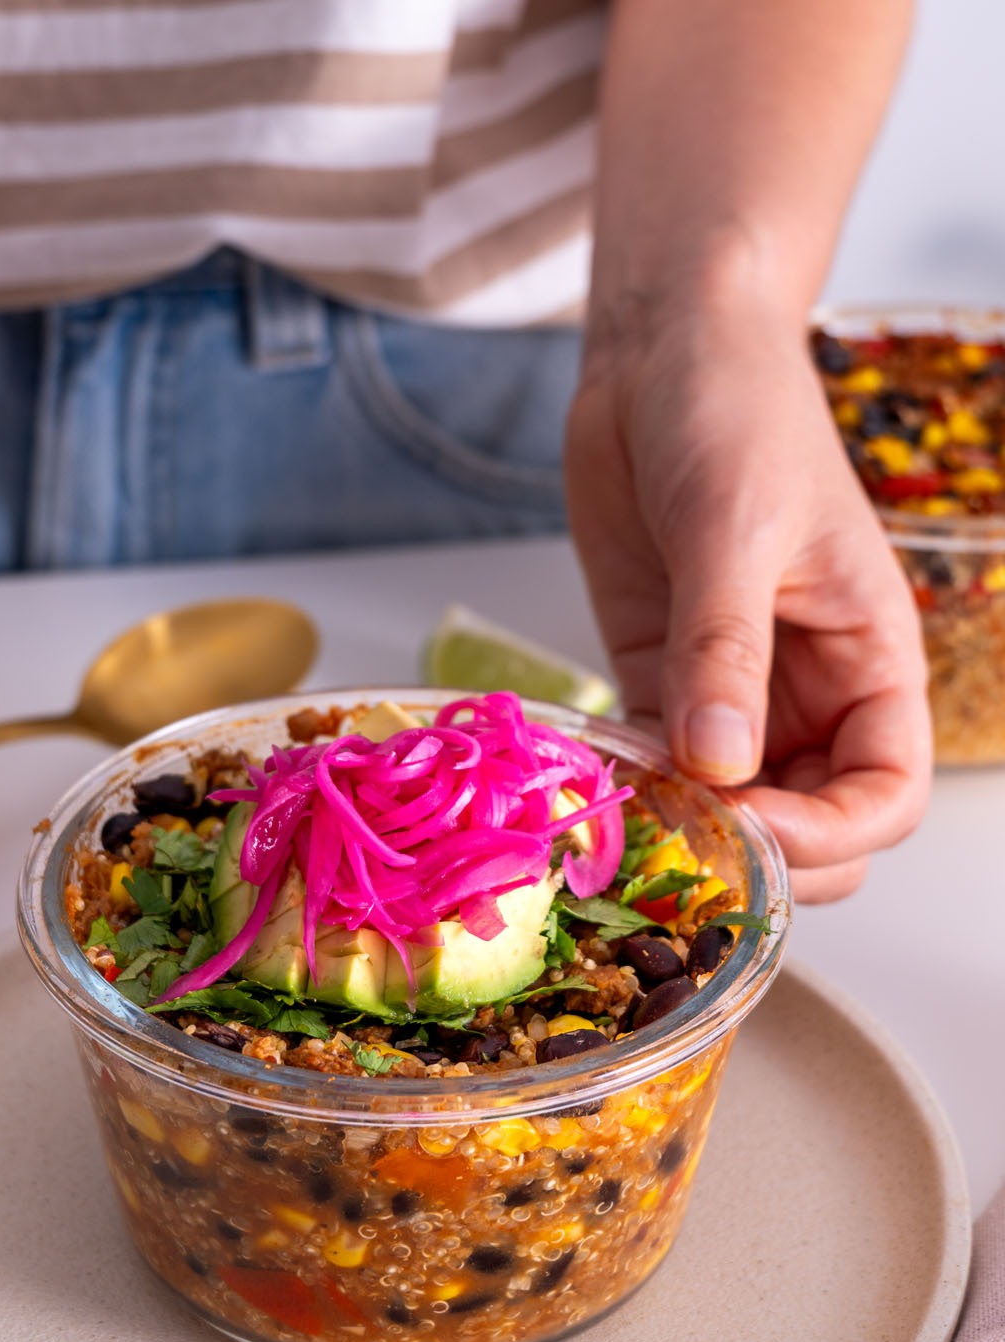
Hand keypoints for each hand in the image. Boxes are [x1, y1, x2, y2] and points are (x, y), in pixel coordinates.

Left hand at [565, 297, 931, 900]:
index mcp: (868, 661)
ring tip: (622, 829)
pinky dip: (626, 793)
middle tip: (678, 843)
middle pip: (809, 829)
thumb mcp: (736, 530)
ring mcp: (728, 697)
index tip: (751, 828)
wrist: (660, 355)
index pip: (884, 794)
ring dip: (682, 837)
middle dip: (758, 855)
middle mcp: (806, 695)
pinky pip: (651, 770)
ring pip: (726, 814)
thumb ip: (724, 651)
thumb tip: (718, 767)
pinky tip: (587, 788)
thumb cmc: (736, 413)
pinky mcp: (656, 683)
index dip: (831, 835)